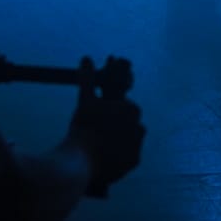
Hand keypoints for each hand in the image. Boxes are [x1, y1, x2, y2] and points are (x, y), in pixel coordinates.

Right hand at [67, 56, 143, 192]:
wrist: (81, 161)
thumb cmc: (83, 127)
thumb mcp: (84, 100)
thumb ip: (87, 78)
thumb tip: (86, 57)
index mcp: (131, 109)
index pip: (124, 107)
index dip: (110, 111)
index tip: (98, 117)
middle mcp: (140, 127)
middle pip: (128, 124)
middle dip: (116, 126)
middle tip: (97, 131)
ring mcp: (138, 146)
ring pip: (129, 140)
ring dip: (118, 140)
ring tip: (100, 144)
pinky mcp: (134, 162)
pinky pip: (127, 157)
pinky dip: (118, 156)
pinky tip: (104, 157)